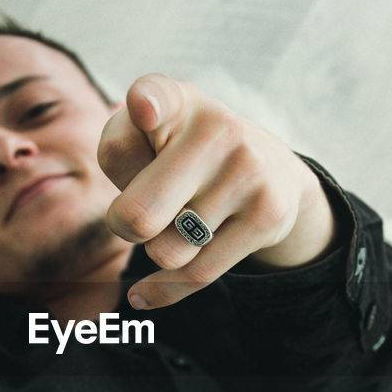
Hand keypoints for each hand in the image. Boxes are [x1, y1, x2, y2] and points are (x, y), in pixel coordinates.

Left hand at [97, 74, 336, 309]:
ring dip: (159, 248)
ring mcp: (248, 171)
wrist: (271, 169)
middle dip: (124, 225)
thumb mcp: (145, 137)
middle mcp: (218, 127)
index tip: (144, 110)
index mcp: (177, 100)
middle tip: (136, 214)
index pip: (156, 96)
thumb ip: (120, 156)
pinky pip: (196, 274)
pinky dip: (163, 290)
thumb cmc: (179, 154)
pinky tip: (142, 294)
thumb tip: (133, 221)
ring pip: (165, 251)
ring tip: (177, 221)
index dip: (146, 104)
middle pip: (137, 215)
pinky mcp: (267, 215)